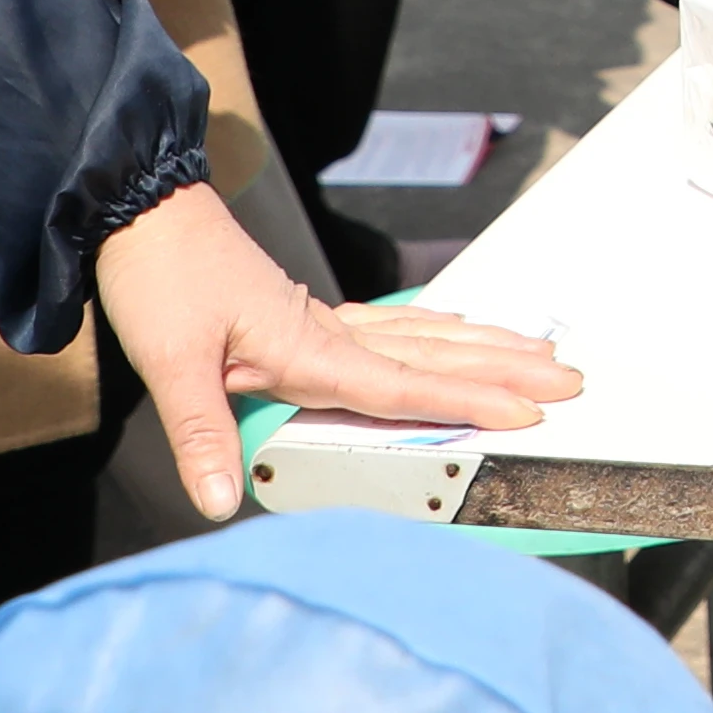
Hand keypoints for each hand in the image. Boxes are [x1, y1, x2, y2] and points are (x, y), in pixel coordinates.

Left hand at [91, 174, 582, 522]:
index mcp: (307, 347)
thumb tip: (219, 501)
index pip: (403, 386)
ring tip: (539, 350)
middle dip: (506, 371)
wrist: (142, 211)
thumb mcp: (169, 362)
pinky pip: (394, 324)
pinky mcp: (306, 311)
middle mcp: (328, 330)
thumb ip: (202, 434)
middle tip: (570, 380)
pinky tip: (456, 329)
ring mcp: (322, 318)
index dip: (468, 403)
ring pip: (423, 335)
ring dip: (484, 347)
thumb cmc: (159, 278)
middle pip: (435, 357)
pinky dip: (437, 328)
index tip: (526, 411)